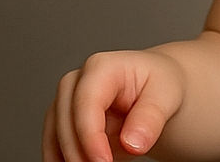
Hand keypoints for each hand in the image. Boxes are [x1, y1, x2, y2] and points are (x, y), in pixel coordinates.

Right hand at [43, 49, 185, 161]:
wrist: (153, 88)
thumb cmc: (158, 85)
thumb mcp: (166, 95)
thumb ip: (150, 117)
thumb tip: (132, 143)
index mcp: (102, 67)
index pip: (87, 103)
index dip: (90, 136)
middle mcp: (76, 82)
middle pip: (65, 123)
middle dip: (80, 154)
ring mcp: (64, 103)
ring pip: (53, 138)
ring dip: (70, 160)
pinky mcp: (59, 123)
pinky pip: (52, 149)